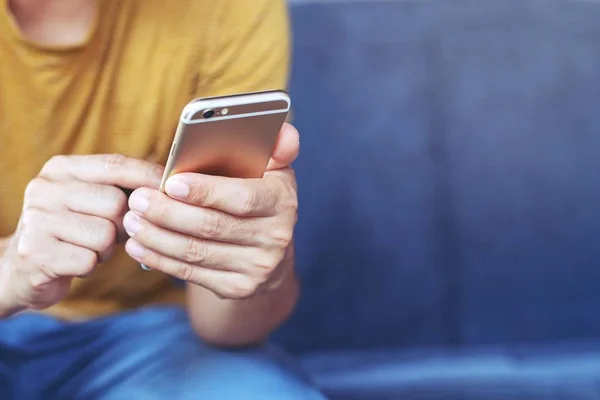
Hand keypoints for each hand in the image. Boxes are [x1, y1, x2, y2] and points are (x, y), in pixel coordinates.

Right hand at [0, 155, 162, 314]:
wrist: (20, 269)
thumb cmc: (72, 231)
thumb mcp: (89, 200)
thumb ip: (122, 187)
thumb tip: (172, 183)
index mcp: (61, 169)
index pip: (115, 165)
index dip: (148, 176)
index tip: (173, 187)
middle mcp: (45, 188)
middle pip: (116, 203)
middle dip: (122, 225)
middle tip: (108, 233)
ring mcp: (37, 220)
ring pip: (105, 235)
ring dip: (105, 249)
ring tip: (87, 247)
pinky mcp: (36, 252)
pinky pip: (89, 260)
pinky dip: (89, 266)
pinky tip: (74, 262)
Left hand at [124, 123, 299, 298]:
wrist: (270, 253)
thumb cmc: (261, 198)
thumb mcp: (274, 171)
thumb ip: (277, 146)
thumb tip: (282, 132)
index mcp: (282, 201)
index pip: (243, 198)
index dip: (206, 192)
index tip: (171, 183)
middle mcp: (275, 237)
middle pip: (212, 226)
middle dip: (169, 213)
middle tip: (137, 200)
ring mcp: (257, 266)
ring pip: (196, 251)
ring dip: (157, 236)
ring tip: (131, 220)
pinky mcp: (238, 288)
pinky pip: (192, 273)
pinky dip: (160, 259)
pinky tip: (138, 245)